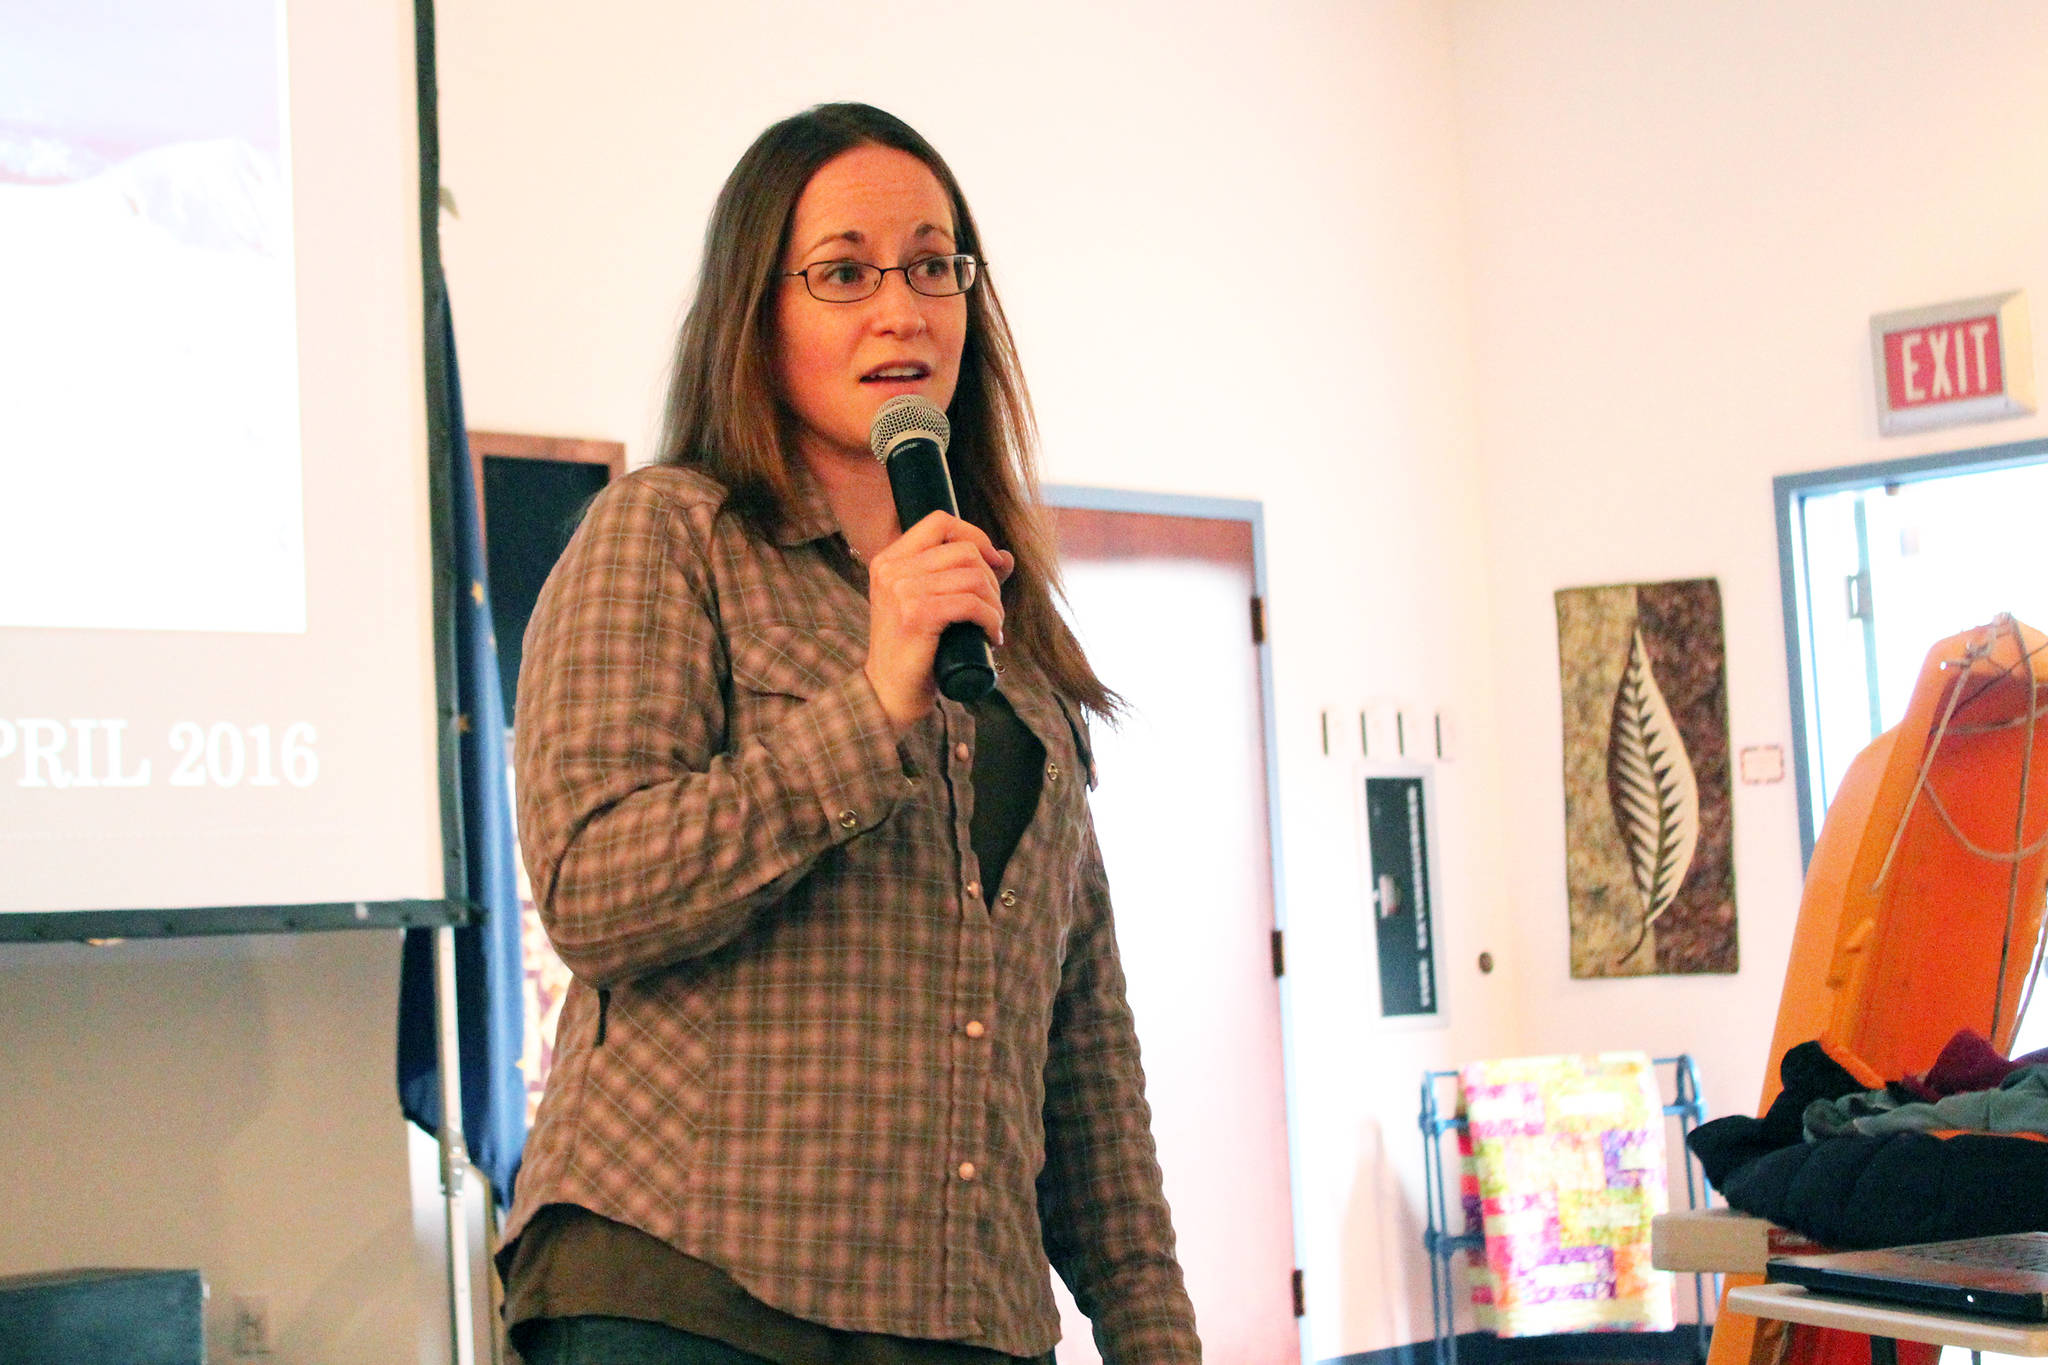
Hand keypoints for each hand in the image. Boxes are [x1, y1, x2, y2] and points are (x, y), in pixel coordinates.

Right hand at [862, 511, 1012, 735]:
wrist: (889, 693)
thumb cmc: (915, 650)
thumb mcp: (933, 604)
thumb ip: (962, 577)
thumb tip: (1005, 557)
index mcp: (889, 560)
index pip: (940, 521)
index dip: (975, 536)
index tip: (992, 563)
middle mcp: (891, 570)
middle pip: (963, 550)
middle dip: (991, 579)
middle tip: (992, 609)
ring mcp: (901, 591)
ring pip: (972, 577)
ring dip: (994, 603)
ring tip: (992, 625)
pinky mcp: (916, 615)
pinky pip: (971, 603)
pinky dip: (991, 619)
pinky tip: (992, 636)